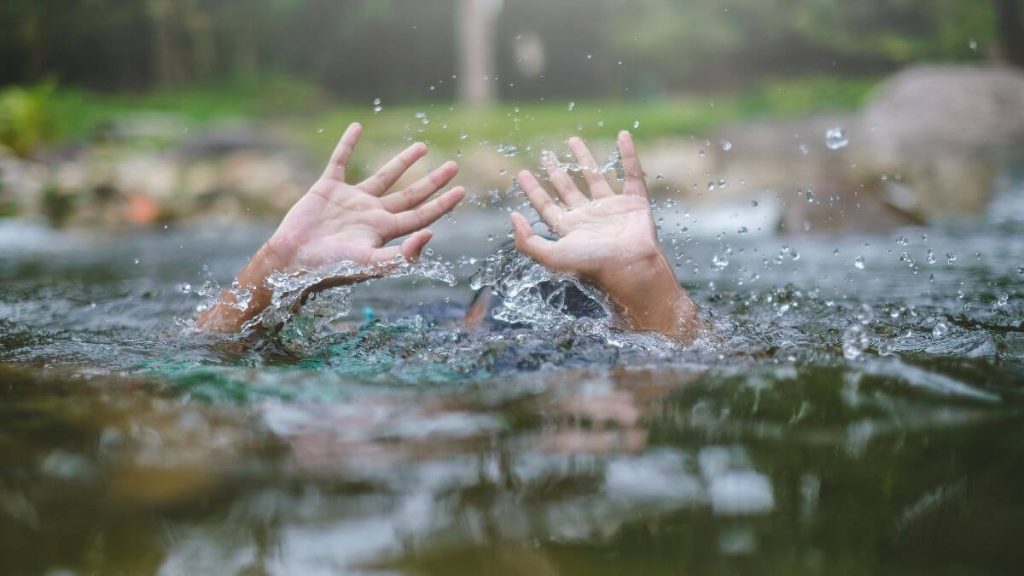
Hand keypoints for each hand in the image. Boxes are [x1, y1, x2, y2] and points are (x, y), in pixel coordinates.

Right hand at [267, 122, 463, 271]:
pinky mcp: (328, 188)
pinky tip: (357, 127)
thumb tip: (429, 234)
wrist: (292, 260)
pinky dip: (347, 144)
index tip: (462, 190)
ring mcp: (351, 200)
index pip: (421, 215)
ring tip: (422, 147)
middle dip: (432, 182)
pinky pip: (340, 161)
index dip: (442, 204)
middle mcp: (372, 214)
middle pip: (410, 195)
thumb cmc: (330, 267)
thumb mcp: (370, 263)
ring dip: (402, 162)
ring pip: (384, 176)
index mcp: (384, 231)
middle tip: (453, 166)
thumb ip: (401, 256)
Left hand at [511, 131, 697, 340]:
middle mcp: (589, 216)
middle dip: (555, 172)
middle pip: (568, 189)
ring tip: (573, 141)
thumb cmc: (593, 264)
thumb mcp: (552, 256)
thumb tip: (513, 217)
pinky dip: (629, 155)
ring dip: (584, 158)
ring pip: (595, 177)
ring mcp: (612, 208)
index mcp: (570, 229)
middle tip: (545, 155)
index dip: (533, 191)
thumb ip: (528, 241)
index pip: (546, 206)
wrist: (631, 268)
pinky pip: (632, 173)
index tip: (521, 174)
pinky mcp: (634, 202)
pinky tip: (623, 137)